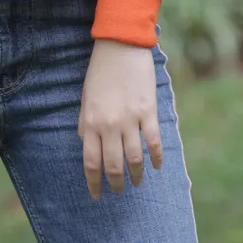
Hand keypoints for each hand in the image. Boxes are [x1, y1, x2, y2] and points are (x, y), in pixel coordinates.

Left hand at [78, 39, 162, 199]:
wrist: (119, 46)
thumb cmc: (100, 72)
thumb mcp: (86, 99)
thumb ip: (86, 124)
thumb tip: (87, 145)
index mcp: (90, 123)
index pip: (91, 162)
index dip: (94, 183)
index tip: (97, 195)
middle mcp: (109, 125)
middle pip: (113, 165)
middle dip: (116, 183)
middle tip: (120, 191)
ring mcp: (129, 120)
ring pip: (134, 159)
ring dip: (136, 175)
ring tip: (137, 182)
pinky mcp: (148, 112)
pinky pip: (153, 142)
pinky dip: (156, 158)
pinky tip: (156, 166)